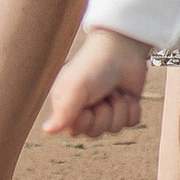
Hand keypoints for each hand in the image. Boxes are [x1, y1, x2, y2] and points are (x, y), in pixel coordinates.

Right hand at [39, 28, 153, 139]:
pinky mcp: (127, 107)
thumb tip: (47, 131)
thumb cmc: (94, 65)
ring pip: (115, 128)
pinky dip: (132, 109)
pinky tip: (128, 95)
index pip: (75, 131)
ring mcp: (108, 108)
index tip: (87, 105)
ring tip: (115, 91)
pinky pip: (132, 122)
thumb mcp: (75, 87)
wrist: (122, 48)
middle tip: (104, 94)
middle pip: (96, 132)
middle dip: (103, 114)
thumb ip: (63, 111)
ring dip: (119, 108)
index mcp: (69, 104)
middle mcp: (87, 109)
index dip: (84, 121)